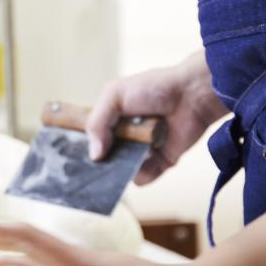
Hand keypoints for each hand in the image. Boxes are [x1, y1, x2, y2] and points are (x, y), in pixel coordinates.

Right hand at [87, 51, 228, 184]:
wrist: (192, 95)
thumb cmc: (155, 87)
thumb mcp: (115, 94)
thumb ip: (97, 122)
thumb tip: (94, 154)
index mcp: (110, 121)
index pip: (89, 141)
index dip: (82, 149)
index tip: (73, 156)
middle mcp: (124, 138)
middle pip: (104, 161)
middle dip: (104, 162)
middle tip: (108, 157)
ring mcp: (141, 152)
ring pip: (122, 172)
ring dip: (128, 163)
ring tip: (142, 146)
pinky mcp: (159, 163)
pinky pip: (143, 178)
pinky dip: (146, 171)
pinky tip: (153, 154)